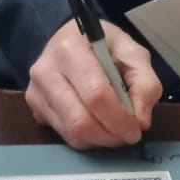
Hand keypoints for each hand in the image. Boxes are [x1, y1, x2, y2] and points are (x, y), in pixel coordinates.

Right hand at [25, 19, 161, 149]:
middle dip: (110, 135)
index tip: (136, 130)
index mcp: (71, 48)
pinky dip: (86, 138)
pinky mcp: (34, 107)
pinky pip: (63, 134)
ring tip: (116, 131)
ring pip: (70, 132)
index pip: (96, 94)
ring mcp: (35, 90)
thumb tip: (141, 121)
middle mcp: (45, 70)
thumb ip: (145, 84)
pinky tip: (98, 126)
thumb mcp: (133, 53)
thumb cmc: (104, 45)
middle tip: (128, 135)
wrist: (71, 39)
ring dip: (99, 140)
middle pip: (79, 120)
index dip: (119, 119)